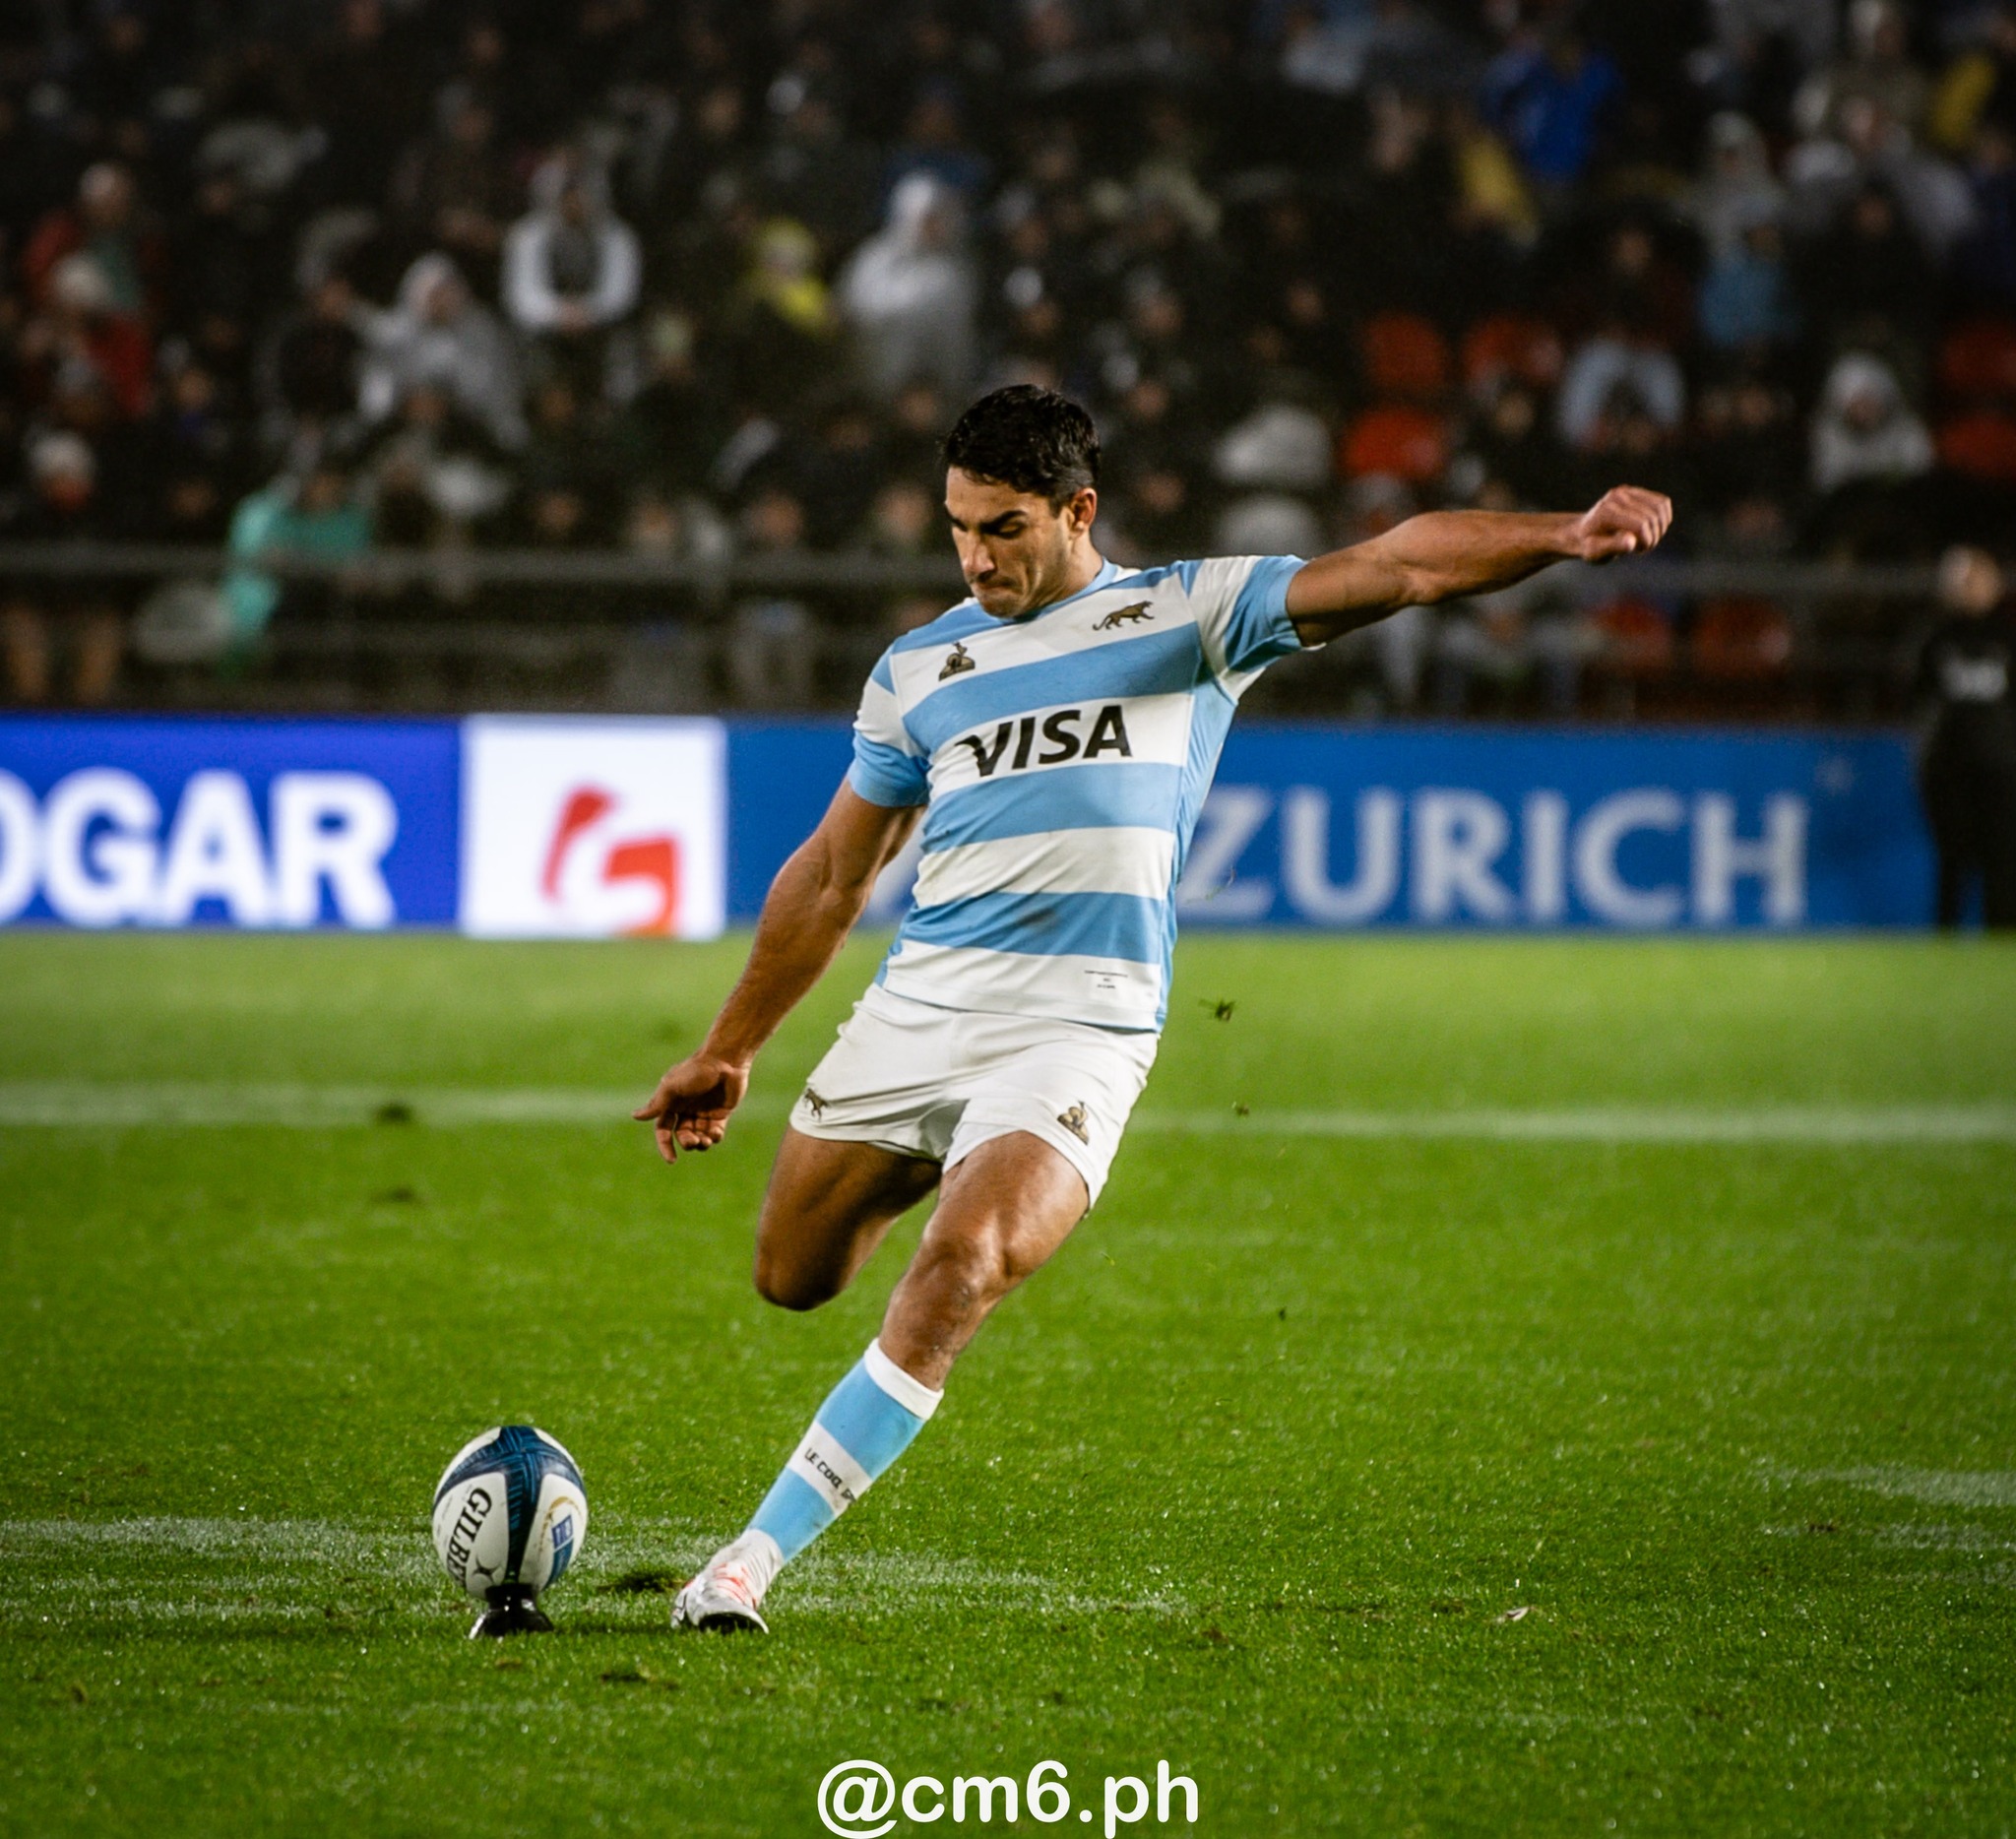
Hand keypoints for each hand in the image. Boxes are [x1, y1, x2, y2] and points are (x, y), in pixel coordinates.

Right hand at [632, 1052, 748, 1163]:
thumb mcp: (672, 1087)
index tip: (671, 1160)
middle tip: (693, 1142)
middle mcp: (686, 1109)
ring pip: (699, 1136)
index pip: (664, 1129)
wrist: (725, 1060)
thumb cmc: (696, 1071)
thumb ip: (657, 1104)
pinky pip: (715, 1132)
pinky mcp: (721, 1113)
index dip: (665, 1145)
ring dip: (701, 1143)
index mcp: (672, 1103)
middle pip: (682, 1135)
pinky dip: (715, 1137)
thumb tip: (635, 1116)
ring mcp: (704, 1112)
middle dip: (687, 1142)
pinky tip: (716, 1133)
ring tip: (705, 1141)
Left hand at [1569, 486, 1673, 562]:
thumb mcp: (1595, 552)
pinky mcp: (1635, 491)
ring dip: (1660, 527)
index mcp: (1607, 511)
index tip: (1636, 551)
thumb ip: (1613, 547)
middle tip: (1640, 548)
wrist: (1580, 533)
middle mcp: (1617, 496)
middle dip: (1653, 537)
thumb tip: (1631, 542)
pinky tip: (1650, 529)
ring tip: (1645, 539)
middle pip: (1653, 517)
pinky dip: (1663, 518)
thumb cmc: (1588, 546)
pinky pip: (1662, 502)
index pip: (1641, 525)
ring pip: (1661, 507)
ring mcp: (1627, 491)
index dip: (1646, 542)